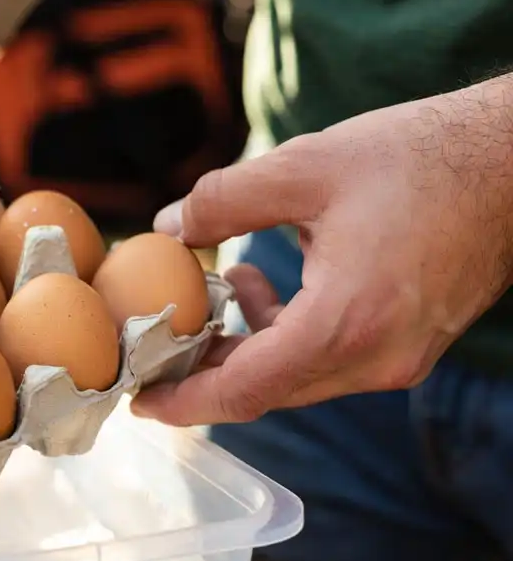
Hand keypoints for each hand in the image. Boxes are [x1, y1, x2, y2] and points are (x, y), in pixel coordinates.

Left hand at [132, 78, 512, 426]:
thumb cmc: (421, 158)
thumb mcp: (304, 166)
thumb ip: (223, 201)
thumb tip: (168, 228)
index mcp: (347, 324)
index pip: (245, 391)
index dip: (184, 402)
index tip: (139, 399)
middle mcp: (376, 359)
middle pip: (266, 390)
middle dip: (206, 370)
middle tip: (158, 343)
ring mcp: (400, 359)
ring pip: (297, 375)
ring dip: (246, 343)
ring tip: (217, 285)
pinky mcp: (411, 345)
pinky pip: (330, 358)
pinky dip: (286, 333)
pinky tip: (263, 280)